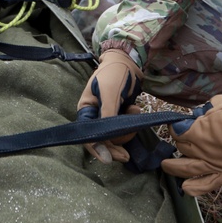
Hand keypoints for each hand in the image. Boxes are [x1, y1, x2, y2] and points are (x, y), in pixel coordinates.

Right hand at [76, 49, 142, 163]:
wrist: (129, 62)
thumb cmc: (114, 73)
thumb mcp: (109, 92)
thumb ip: (107, 114)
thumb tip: (107, 138)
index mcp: (86, 111)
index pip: (88, 136)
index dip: (97, 148)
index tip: (108, 159)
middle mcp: (94, 117)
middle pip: (102, 141)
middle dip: (115, 146)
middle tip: (126, 156)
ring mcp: (108, 117)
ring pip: (116, 136)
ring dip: (128, 129)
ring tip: (135, 110)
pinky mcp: (120, 116)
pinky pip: (125, 129)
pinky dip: (132, 122)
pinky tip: (136, 109)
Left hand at [161, 94, 221, 196]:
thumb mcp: (215, 103)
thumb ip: (202, 111)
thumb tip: (195, 115)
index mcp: (198, 132)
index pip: (178, 132)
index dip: (176, 128)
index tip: (177, 125)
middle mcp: (202, 150)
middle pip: (182, 148)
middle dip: (179, 142)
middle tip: (180, 139)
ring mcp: (213, 164)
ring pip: (187, 167)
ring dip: (174, 166)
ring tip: (166, 166)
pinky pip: (207, 184)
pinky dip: (195, 188)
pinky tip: (185, 188)